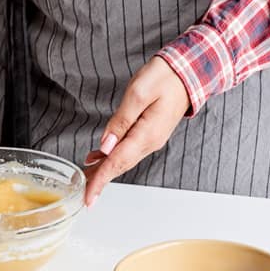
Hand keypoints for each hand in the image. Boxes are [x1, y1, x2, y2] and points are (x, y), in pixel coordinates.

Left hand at [83, 57, 189, 206]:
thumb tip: (105, 146)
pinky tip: (99, 156)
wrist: (188, 72)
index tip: (88, 198)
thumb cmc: (165, 77)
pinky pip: (129, 150)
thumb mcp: (138, 93)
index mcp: (146, 135)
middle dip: (99, 179)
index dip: (100, 181)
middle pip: (119, 165)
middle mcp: (150, 142)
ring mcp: (151, 138)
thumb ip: (121, 121)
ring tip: (85, 176)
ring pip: (123, 159)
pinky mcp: (150, 132)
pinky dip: (113, 156)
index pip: (117, 163)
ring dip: (104, 168)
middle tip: (81, 191)